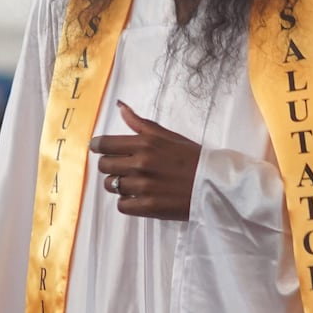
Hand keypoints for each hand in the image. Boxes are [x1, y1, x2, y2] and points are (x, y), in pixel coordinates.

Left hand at [91, 102, 200, 219]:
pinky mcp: (148, 206)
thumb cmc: (192, 158)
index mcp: (145, 143)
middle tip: (121, 167)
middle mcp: (141, 163)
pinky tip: (138, 197)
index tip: (97, 149)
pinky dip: (127, 202)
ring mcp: (144, 186)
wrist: (215, 184)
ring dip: (118, 184)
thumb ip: (140, 123)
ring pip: (111, 186)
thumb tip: (120, 106)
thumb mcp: (168, 135)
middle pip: (104, 165)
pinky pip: (121, 205)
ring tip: (133, 183)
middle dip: (109, 166)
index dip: (97, 147)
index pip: (104, 144)